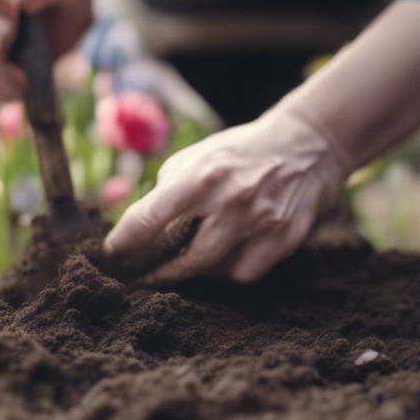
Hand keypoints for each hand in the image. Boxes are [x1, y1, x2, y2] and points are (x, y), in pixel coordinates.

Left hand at [103, 112, 352, 282]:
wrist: (309, 142)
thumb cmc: (238, 153)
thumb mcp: (195, 158)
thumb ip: (166, 192)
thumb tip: (134, 230)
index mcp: (201, 175)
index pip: (147, 219)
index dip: (122, 244)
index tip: (110, 256)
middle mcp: (232, 199)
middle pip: (183, 258)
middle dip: (156, 272)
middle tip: (140, 277)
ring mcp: (261, 222)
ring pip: (213, 270)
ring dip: (190, 273)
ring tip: (177, 266)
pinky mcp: (285, 239)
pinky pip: (243, 273)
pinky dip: (227, 270)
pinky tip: (221, 258)